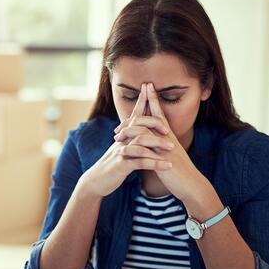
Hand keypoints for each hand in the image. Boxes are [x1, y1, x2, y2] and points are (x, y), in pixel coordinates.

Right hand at [81, 83, 173, 197]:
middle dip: (154, 124)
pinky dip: (155, 163)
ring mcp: (121, 152)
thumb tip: (140, 131)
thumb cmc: (111, 166)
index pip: (134, 115)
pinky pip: (140, 162)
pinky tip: (166, 166)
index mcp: (123, 136)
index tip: (149, 87)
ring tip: (172, 148)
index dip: (142, 101)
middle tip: (168, 130)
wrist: (96, 181)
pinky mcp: (122, 165)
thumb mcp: (120, 150)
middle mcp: (122, 140)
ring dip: (158, 144)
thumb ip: (130, 139)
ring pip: (141, 143)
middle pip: (138, 125)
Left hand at [114, 82, 206, 201]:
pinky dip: (132, 149)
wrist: (191, 184)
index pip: (160, 113)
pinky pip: (145, 151)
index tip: (147, 86)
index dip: (153, 99)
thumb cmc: (179, 170)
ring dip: (129, 131)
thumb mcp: (169, 154)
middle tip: (118, 125)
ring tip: (116, 136)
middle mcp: (167, 138)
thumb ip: (161, 144)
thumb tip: (151, 139)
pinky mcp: (162, 160)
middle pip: (150, 118)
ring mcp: (165, 148)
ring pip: (145, 132)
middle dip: (135, 115)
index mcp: (169, 136)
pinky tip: (121, 150)